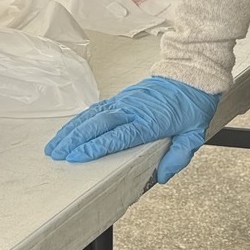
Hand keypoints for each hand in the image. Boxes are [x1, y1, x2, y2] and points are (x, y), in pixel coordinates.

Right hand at [45, 76, 219, 183]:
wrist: (192, 73)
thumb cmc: (193, 104)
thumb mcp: (195, 132)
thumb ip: (180, 155)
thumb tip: (162, 176)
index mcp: (151, 121)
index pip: (119, 136)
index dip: (96, 146)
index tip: (76, 157)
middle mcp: (134, 109)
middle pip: (99, 124)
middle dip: (75, 140)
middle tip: (56, 155)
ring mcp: (126, 101)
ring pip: (93, 115)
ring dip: (72, 130)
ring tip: (55, 145)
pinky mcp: (122, 96)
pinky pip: (97, 108)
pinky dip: (80, 119)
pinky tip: (69, 129)